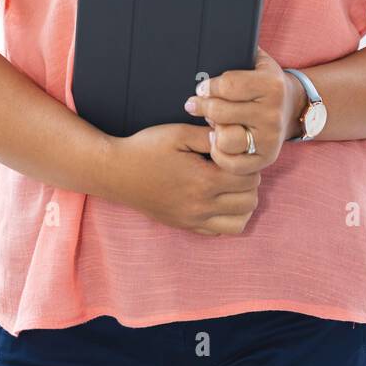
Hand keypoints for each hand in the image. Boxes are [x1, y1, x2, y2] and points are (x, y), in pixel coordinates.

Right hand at [106, 123, 260, 235]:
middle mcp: (202, 206)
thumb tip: (233, 138)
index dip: (248, 162)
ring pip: (239, 223)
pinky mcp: (185, 226)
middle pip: (249, 201)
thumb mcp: (178, 134)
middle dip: (249, 182)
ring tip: (230, 185)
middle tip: (235, 167)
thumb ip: (209, 136)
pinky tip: (216, 198)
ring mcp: (193, 220)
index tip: (236, 152)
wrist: (115, 173)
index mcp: (203, 181)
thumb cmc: (146, 148)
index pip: (249, 178)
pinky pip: (219, 231)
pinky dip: (226, 217)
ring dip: (242, 204)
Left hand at [183, 46, 303, 171]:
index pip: (228, 84)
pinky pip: (232, 163)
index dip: (208, 86)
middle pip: (221, 111)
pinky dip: (219, 153)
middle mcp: (273, 113)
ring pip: (225, 138)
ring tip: (211, 123)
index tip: (202, 88)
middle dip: (202, 106)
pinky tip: (217, 141)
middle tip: (195, 104)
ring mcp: (270, 138)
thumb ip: (240, 50)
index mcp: (272, 85)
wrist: (294, 107)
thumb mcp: (259, 61)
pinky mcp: (266, 158)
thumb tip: (214, 36)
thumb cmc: (267, 83)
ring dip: (213, 130)